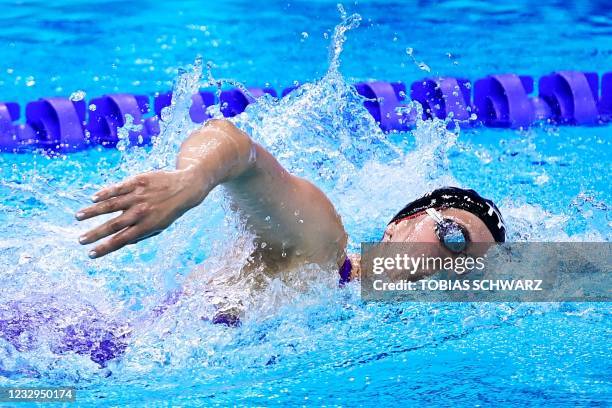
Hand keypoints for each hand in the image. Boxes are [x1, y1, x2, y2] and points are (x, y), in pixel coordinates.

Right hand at [76, 169, 206, 257]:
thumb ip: (141, 235)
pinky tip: (93, 198)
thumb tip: (121, 243)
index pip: (121, 240)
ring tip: (78, 217)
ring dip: (92, 212)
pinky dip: (105, 193)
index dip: (105, 248)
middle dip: (95, 234)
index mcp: (146, 226)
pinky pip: (118, 188)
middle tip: (80, 240)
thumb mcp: (159, 227)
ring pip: (111, 205)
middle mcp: (141, 212)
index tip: (90, 254)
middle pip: (113, 225)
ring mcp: (138, 196)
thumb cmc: (169, 210)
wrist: (185, 188)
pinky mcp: (137, 182)